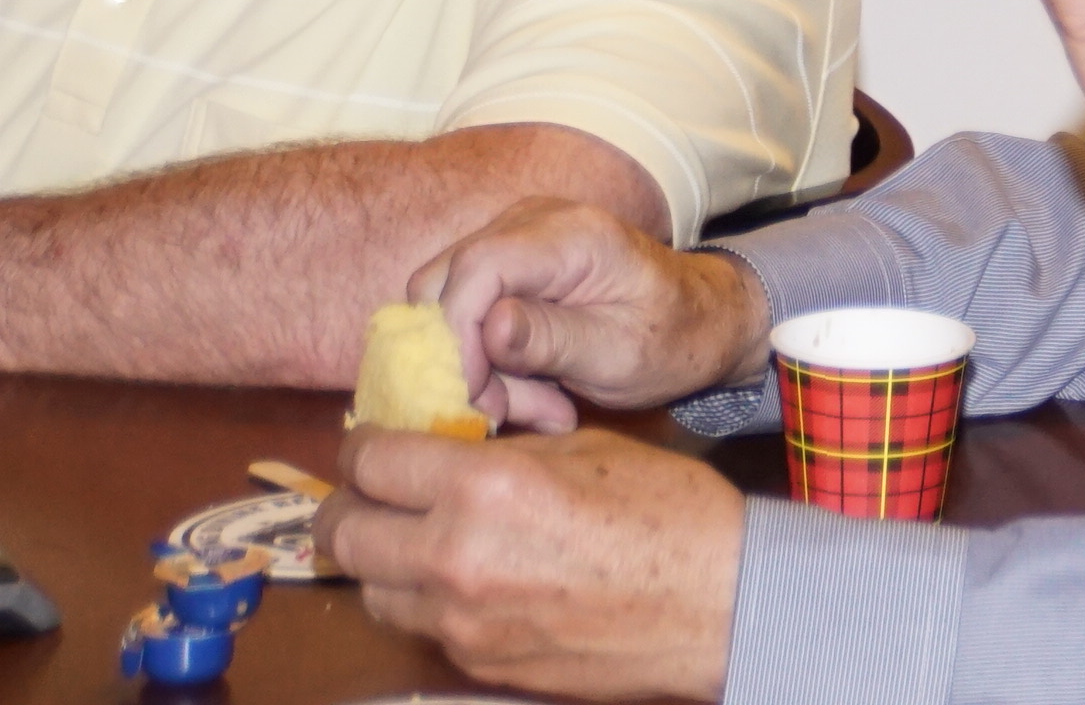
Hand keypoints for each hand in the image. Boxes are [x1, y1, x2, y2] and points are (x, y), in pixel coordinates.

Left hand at [316, 425, 742, 702]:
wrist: (720, 602)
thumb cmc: (668, 510)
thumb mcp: (584, 450)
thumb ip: (501, 454)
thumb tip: (444, 451)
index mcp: (483, 488)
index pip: (371, 462)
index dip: (363, 445)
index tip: (372, 443)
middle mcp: (454, 556)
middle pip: (343, 532)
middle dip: (347, 504)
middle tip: (372, 492)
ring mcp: (459, 621)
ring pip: (370, 588)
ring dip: (382, 557)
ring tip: (418, 538)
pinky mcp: (475, 662)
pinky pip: (421, 625)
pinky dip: (427, 598)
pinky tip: (472, 579)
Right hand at [410, 199, 774, 431]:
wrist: (703, 321)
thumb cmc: (674, 337)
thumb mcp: (621, 354)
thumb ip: (552, 340)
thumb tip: (488, 328)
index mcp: (572, 235)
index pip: (476, 270)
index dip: (456, 338)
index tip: (478, 398)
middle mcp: (533, 222)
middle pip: (444, 287)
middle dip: (464, 360)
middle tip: (513, 410)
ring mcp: (516, 239)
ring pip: (448, 307)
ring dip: (481, 369)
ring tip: (543, 406)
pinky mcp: (508, 267)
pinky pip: (466, 314)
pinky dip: (489, 360)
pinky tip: (536, 391)